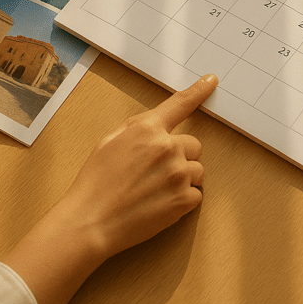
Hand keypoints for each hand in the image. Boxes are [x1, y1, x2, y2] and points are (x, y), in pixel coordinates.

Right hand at [55, 74, 213, 256]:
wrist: (91, 222)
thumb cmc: (95, 183)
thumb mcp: (109, 142)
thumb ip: (137, 129)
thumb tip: (155, 126)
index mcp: (147, 129)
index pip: (180, 104)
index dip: (198, 90)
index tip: (211, 81)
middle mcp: (167, 147)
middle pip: (194, 145)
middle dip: (181, 156)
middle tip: (157, 172)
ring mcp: (178, 174)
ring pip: (197, 170)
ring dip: (183, 178)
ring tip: (156, 190)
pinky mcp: (184, 199)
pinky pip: (196, 194)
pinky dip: (183, 200)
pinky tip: (160, 204)